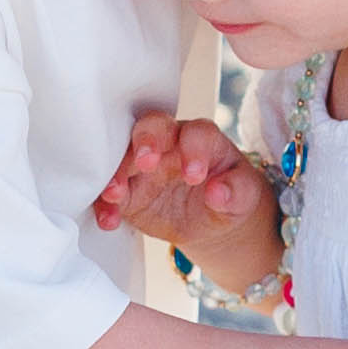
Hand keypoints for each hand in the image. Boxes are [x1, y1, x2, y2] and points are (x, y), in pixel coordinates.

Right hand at [93, 112, 276, 268]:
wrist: (210, 219)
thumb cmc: (229, 194)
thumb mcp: (244, 195)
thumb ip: (236, 191)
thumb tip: (219, 193)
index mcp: (201, 139)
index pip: (196, 133)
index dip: (193, 149)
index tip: (195, 176)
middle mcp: (168, 144)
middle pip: (151, 127)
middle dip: (145, 141)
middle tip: (146, 163)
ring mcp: (142, 165)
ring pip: (121, 155)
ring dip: (114, 172)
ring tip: (114, 194)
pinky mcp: (126, 190)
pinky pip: (108, 192)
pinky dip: (104, 205)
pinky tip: (109, 221)